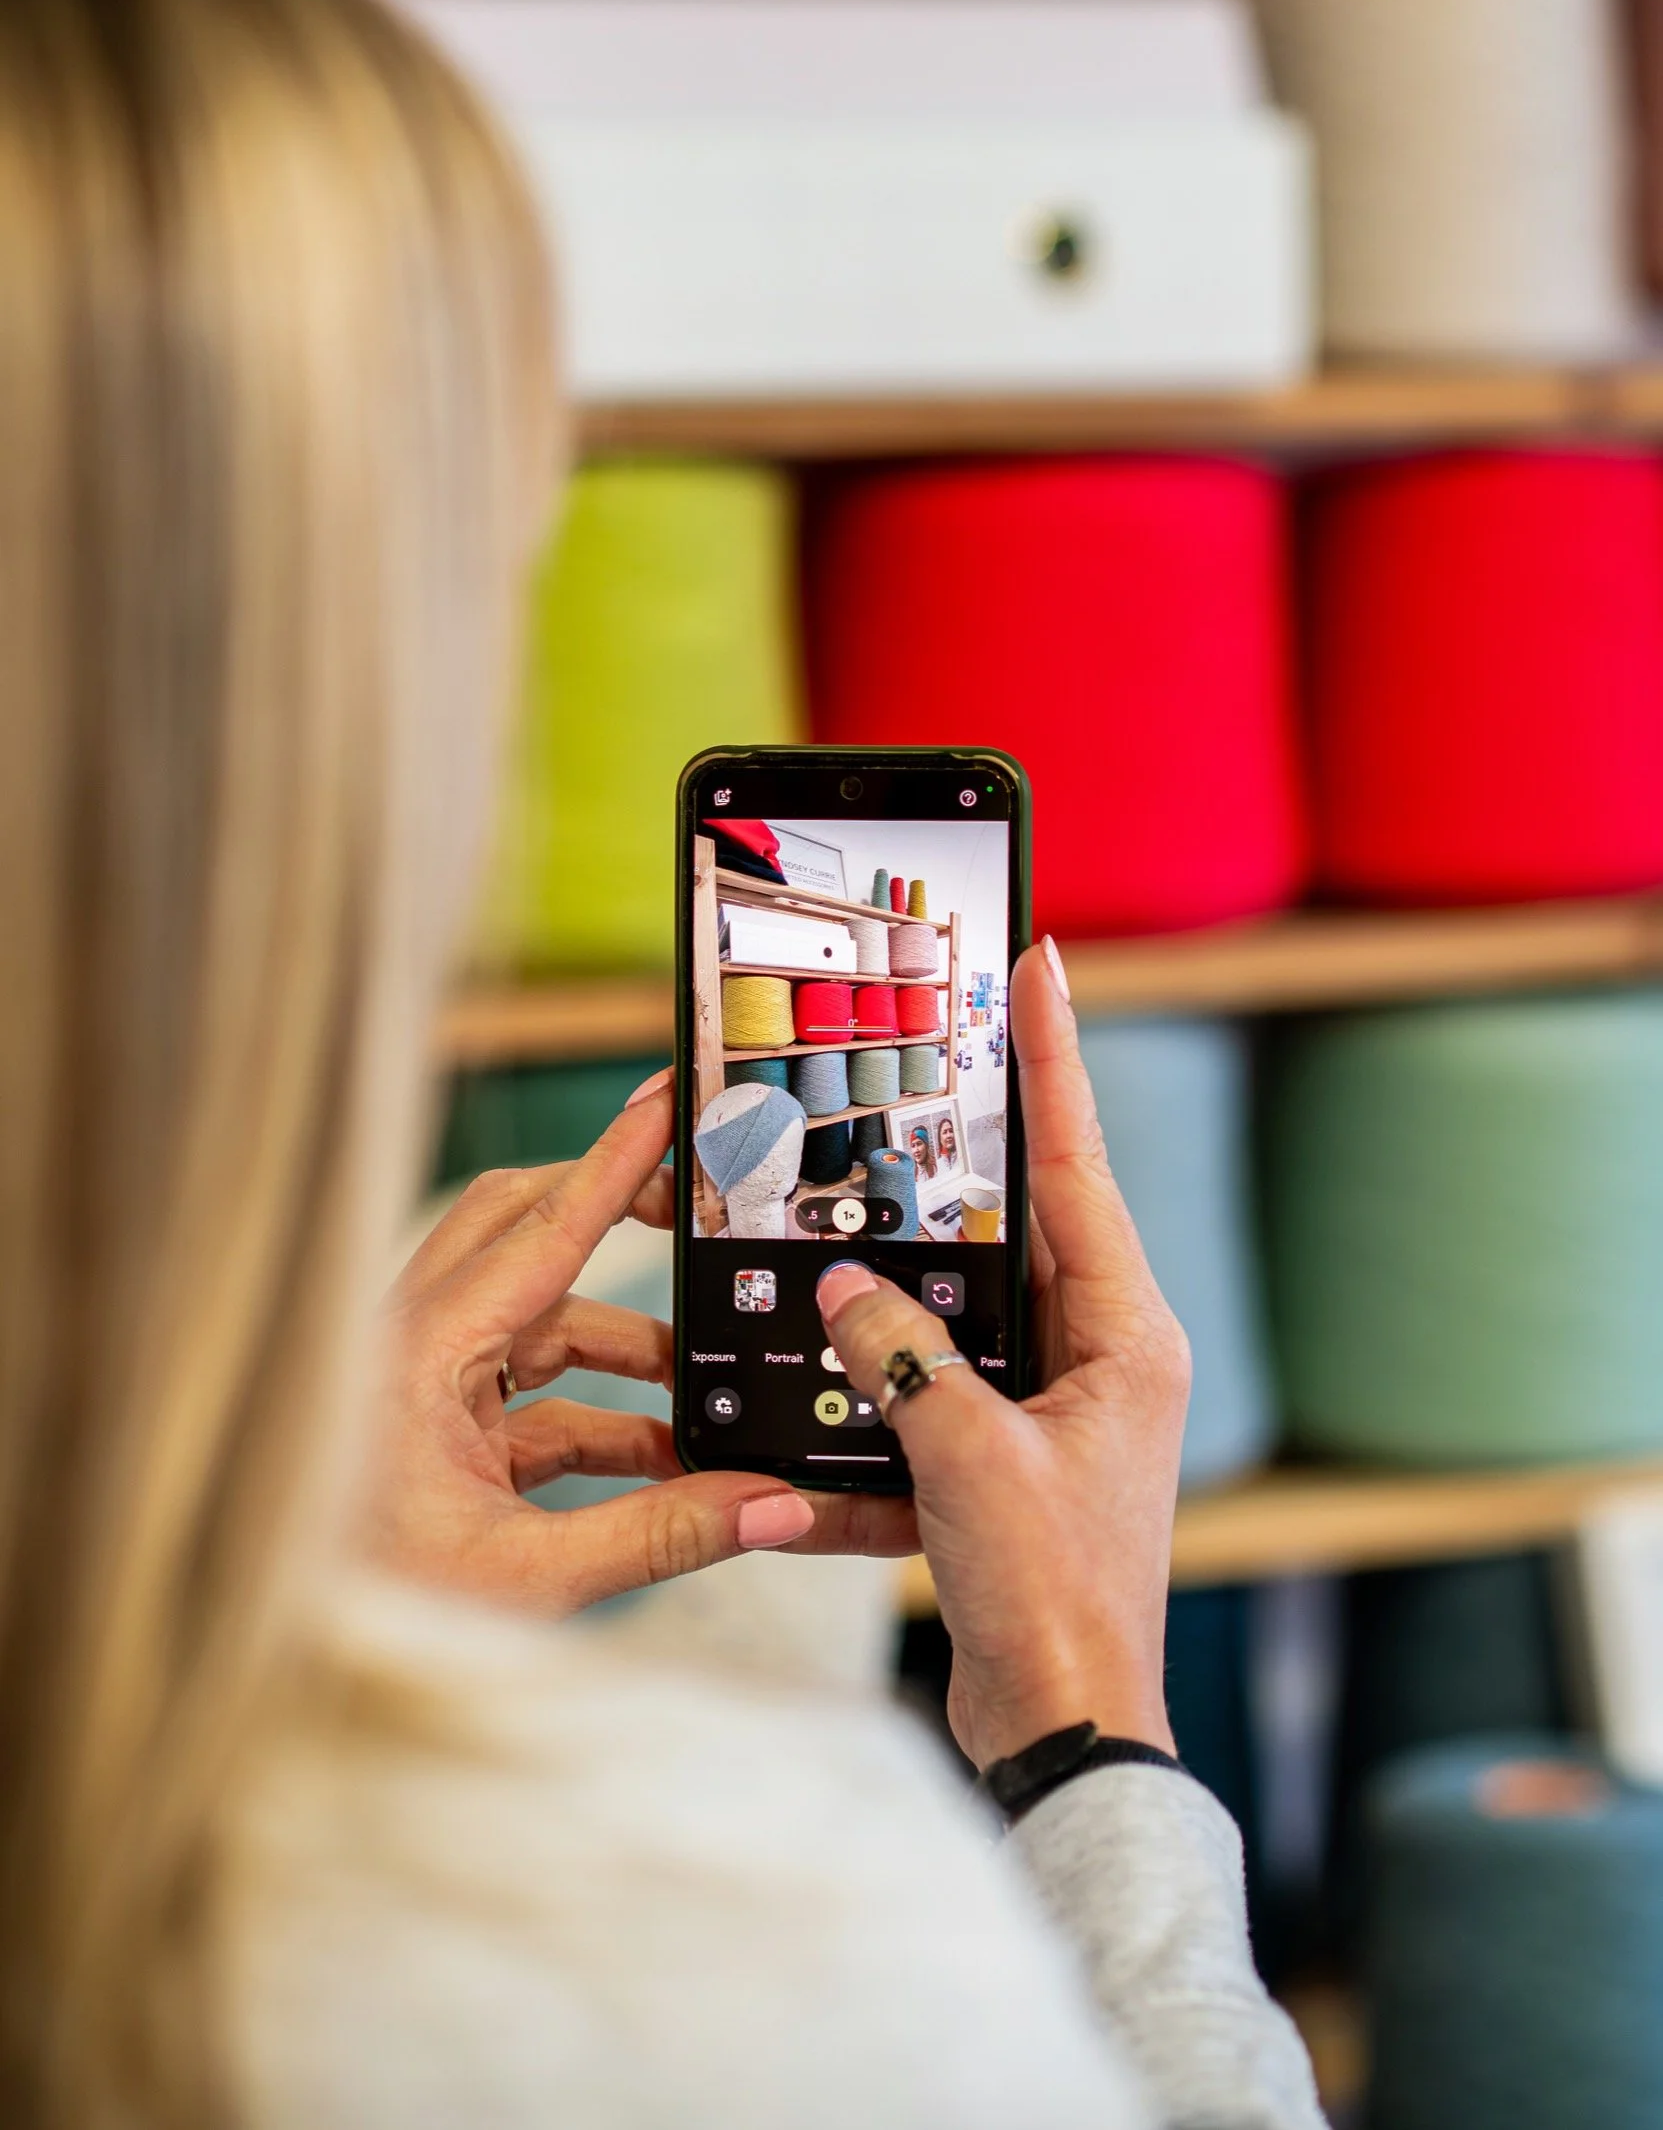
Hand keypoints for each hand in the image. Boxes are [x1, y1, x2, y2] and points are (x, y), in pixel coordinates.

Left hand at [363, 1079, 914, 1614]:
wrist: (273, 1672)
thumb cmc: (365, 1618)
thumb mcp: (527, 1579)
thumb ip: (659, 1535)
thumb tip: (773, 1505)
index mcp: (418, 1355)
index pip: (542, 1230)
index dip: (617, 1162)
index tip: (669, 1098)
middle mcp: (409, 1346)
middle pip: (521, 1228)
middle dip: (614, 1212)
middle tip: (697, 1207)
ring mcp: (416, 1383)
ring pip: (532, 1317)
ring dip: (621, 1345)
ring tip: (706, 1381)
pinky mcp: (428, 1429)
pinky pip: (527, 1391)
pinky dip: (597, 1412)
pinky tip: (665, 1457)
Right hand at [814, 938, 1190, 1769]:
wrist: (1069, 1734)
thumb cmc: (1054, 1599)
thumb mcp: (969, 1460)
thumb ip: (901, 1363)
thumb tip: (841, 1297)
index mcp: (1122, 1336)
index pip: (1077, 1166)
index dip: (1052, 1060)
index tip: (1041, 963)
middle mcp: (1097, 1358)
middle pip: (1017, 1226)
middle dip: (957, 1162)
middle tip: (918, 1065)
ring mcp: (1050, 1410)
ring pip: (958, 1313)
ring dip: (893, 1295)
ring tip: (831, 1230)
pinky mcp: (1003, 1463)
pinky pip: (925, 1402)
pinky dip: (868, 1407)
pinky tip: (804, 1405)